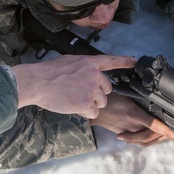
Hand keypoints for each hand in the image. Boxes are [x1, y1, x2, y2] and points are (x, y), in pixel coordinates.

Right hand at [11, 54, 136, 118]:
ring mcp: (91, 89)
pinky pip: (93, 111)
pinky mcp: (86, 103)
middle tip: (81, 94)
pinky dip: (85, 112)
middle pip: (107, 89)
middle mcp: (94, 75)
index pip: (111, 61)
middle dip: (97, 94)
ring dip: (91, 104)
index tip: (135, 61)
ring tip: (74, 99)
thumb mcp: (69, 61)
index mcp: (89, 63)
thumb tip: (86, 73)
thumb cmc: (48, 72)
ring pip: (101, 102)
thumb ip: (83, 67)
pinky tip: (73, 106)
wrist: (38, 82)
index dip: (125, 61)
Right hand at [91, 93, 173, 145]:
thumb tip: (156, 100)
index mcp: (134, 114)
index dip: (167, 132)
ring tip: (167, 136)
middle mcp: (132, 126)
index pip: (155, 126)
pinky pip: (138, 142)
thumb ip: (141, 99)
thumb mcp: (127, 94)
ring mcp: (127, 133)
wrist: (94, 110)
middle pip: (152, 136)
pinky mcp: (124, 135)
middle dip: (165, 136)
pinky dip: (147, 140)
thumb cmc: (109, 98)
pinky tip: (152, 137)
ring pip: (146, 141)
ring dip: (157, 140)